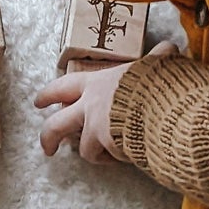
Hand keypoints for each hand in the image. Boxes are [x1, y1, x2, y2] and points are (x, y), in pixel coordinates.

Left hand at [35, 44, 176, 161]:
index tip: (38, 102)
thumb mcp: (156, 64)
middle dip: (48, 138)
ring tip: (108, 156)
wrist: (167, 103)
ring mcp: (95, 126)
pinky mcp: (105, 144)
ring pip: (82, 147)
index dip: (49, 93)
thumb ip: (159, 58)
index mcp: (97, 83)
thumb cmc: (160, 80)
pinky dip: (114, 159)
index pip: (64, 86)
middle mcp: (90, 104)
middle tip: (48, 149)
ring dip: (94, 153)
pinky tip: (128, 157)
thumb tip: (170, 48)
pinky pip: (106, 156)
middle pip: (56, 124)